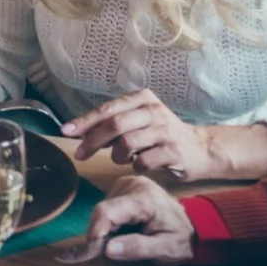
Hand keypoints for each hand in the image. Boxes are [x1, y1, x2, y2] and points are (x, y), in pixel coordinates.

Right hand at [57, 175, 195, 264]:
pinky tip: (123, 232)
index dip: (94, 233)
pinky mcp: (122, 187)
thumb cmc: (180, 239)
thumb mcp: (165, 249)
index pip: (107, 212)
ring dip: (106, 231)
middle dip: (101, 235)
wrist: (194, 225)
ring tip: (124, 241)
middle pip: (102, 212)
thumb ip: (137, 248)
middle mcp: (132, 184)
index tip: (89, 253)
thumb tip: (106, 250)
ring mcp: (126, 184)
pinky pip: (106, 209)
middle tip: (111, 253)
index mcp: (144, 198)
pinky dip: (109, 225)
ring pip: (102, 212)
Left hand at [63, 89, 216, 179]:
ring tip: (120, 159)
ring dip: (116, 156)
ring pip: (126, 143)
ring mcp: (165, 131)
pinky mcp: (173, 151)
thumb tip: (76, 131)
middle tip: (80, 155)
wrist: (200, 148)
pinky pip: (142, 161)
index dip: (85, 121)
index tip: (66, 131)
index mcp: (142, 99)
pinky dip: (134, 166)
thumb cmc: (161, 135)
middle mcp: (153, 111)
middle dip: (92, 141)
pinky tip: (138, 165)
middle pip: (114, 125)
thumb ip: (112, 124)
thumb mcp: (139, 121)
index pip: (107, 109)